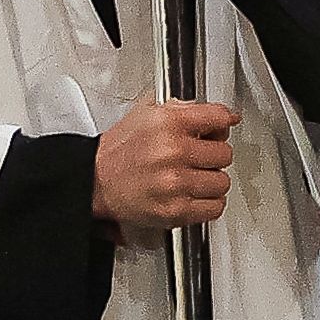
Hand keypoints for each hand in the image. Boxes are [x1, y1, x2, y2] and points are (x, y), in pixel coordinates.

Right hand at [94, 96, 237, 228]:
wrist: (96, 182)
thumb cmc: (119, 151)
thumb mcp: (147, 113)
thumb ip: (184, 109)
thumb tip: (220, 115)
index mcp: (168, 122)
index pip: (219, 118)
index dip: (222, 124)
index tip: (220, 129)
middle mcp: (173, 151)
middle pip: (224, 153)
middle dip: (213, 155)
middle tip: (198, 157)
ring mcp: (175, 183)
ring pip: (222, 182)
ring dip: (211, 181)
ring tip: (194, 177)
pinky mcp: (175, 210)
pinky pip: (214, 207)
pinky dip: (208, 203)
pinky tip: (194, 195)